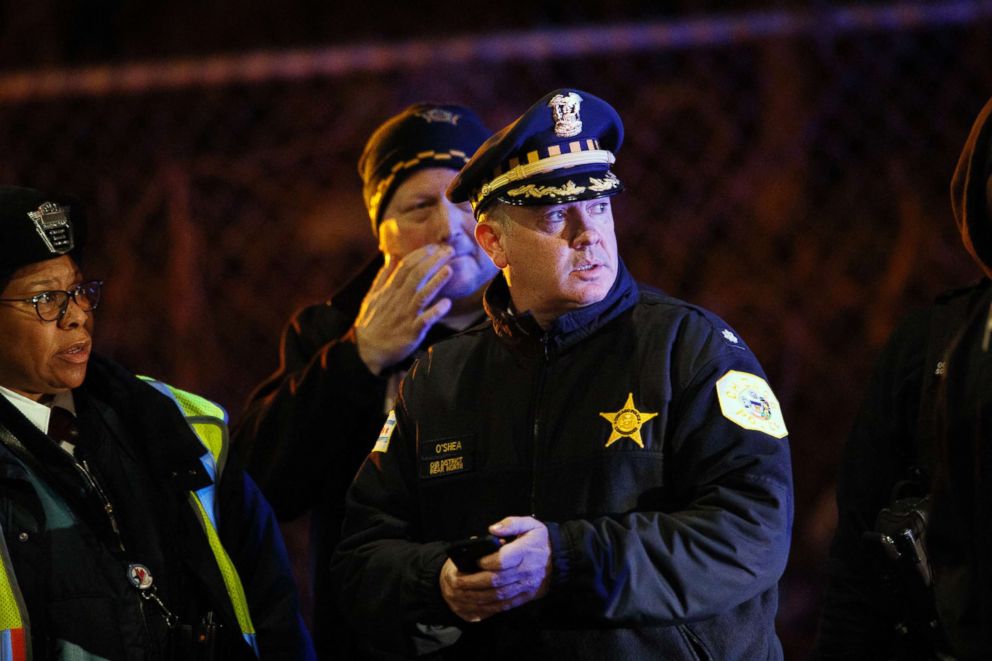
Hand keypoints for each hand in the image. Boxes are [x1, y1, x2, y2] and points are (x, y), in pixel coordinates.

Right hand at [354, 245, 453, 374]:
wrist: (367, 352)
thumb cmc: (372, 323)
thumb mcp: (372, 297)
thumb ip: (383, 277)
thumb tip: (391, 257)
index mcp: (389, 291)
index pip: (405, 267)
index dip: (420, 255)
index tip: (434, 246)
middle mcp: (398, 301)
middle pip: (416, 276)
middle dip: (433, 262)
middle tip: (449, 250)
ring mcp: (405, 316)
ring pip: (422, 295)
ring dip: (436, 282)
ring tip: (449, 270)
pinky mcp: (412, 333)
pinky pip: (425, 321)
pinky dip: (435, 312)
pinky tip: (447, 303)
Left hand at [439, 516, 551, 621]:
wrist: (561, 560)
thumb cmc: (541, 540)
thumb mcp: (531, 524)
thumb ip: (511, 523)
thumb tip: (492, 529)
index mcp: (525, 551)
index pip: (502, 560)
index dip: (485, 561)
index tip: (473, 560)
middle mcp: (525, 571)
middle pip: (496, 580)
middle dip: (473, 582)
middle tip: (457, 580)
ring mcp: (525, 586)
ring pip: (498, 595)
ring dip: (477, 596)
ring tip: (461, 592)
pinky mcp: (525, 596)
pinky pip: (505, 604)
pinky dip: (489, 606)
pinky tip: (476, 604)